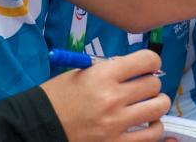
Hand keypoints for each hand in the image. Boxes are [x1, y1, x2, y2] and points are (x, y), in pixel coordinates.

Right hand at [40, 49, 170, 140]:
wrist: (37, 127)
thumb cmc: (58, 96)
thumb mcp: (82, 73)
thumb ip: (111, 69)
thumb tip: (138, 69)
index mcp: (103, 75)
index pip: (147, 60)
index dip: (151, 62)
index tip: (147, 67)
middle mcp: (113, 98)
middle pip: (154, 84)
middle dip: (150, 84)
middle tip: (142, 89)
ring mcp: (115, 124)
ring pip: (158, 108)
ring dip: (156, 105)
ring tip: (148, 106)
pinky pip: (152, 135)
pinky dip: (153, 128)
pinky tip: (146, 125)